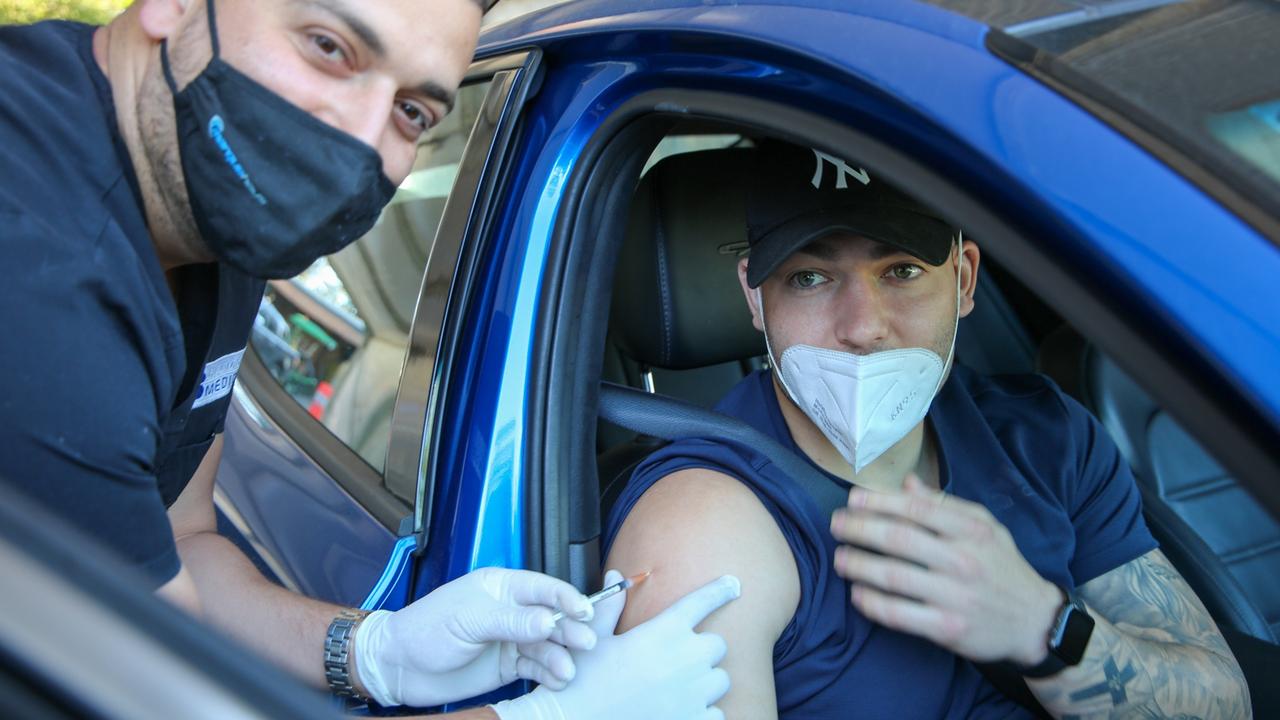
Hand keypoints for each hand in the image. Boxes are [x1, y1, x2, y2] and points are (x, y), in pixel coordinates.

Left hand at [353, 567, 596, 706]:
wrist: (399, 666)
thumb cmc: (424, 629)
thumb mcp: (469, 620)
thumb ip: (511, 620)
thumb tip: (549, 619)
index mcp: (501, 586)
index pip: (543, 588)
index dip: (567, 598)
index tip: (584, 611)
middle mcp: (511, 611)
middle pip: (552, 617)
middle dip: (571, 629)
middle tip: (586, 643)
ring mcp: (510, 639)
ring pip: (547, 645)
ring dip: (561, 656)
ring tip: (567, 670)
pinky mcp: (508, 665)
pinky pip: (536, 667)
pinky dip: (550, 674)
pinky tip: (558, 680)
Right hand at [492, 570, 739, 719]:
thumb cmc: (582, 682)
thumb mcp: (595, 641)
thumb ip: (611, 607)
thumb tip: (617, 575)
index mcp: (660, 633)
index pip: (700, 602)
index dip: (719, 590)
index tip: (734, 584)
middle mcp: (683, 660)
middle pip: (717, 645)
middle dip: (701, 651)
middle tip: (676, 661)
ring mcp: (692, 695)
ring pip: (720, 680)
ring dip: (705, 683)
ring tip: (676, 690)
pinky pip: (716, 713)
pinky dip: (703, 713)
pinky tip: (677, 712)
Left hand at [829, 474, 1060, 665]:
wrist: (1035, 620)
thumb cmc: (1002, 566)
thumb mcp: (985, 526)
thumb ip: (945, 504)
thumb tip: (906, 483)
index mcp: (971, 531)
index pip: (917, 510)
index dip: (879, 502)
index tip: (852, 499)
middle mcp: (963, 560)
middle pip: (899, 539)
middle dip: (859, 529)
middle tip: (836, 525)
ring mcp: (955, 596)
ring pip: (894, 577)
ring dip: (859, 565)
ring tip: (839, 559)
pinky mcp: (948, 628)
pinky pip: (900, 615)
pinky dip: (873, 604)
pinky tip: (857, 595)